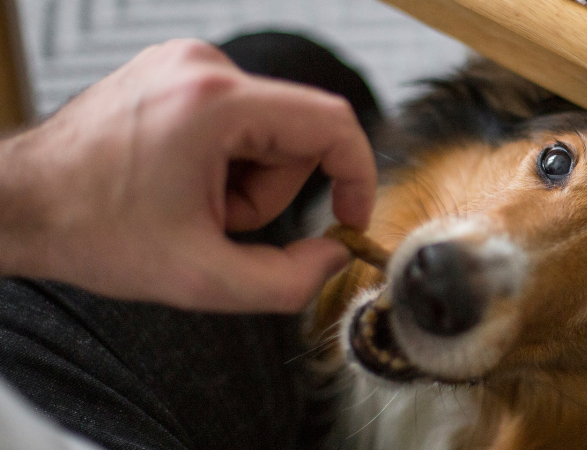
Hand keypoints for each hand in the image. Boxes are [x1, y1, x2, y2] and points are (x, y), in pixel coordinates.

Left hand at [0, 39, 375, 311]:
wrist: (17, 205)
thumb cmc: (88, 229)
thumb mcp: (200, 278)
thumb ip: (288, 281)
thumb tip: (333, 256)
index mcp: (216, 103)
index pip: (332, 123)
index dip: (357, 175)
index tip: (350, 217)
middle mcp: (203, 67)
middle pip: (295, 134)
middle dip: (269, 191)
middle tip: (217, 222)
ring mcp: (185, 65)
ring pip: (266, 130)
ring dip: (243, 179)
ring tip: (189, 204)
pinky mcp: (174, 74)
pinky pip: (236, 120)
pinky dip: (222, 160)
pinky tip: (179, 182)